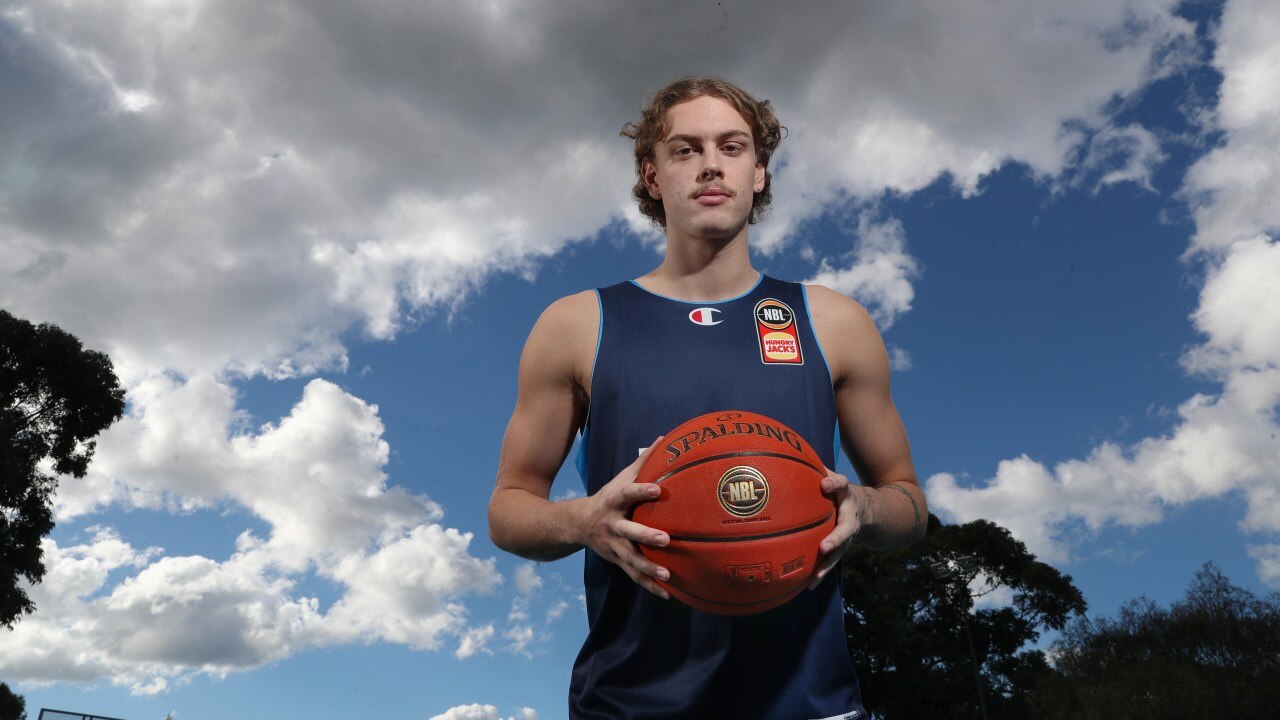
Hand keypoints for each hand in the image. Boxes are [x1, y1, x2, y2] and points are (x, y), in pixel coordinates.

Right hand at [577, 436, 671, 599]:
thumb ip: (642, 463)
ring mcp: (614, 546)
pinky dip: (650, 586)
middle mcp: (612, 525)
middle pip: (629, 532)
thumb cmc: (608, 498)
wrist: (576, 524)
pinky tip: (668, 594)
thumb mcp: (619, 479)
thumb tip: (665, 440)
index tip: (657, 489)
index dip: (641, 491)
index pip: (628, 494)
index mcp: (613, 502)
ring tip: (667, 575)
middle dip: (646, 536)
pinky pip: (634, 576)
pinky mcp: (617, 561)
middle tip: (665, 539)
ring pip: (631, 559)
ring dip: (649, 569)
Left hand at [808, 468, 868, 589]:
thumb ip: (816, 468)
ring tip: (815, 576)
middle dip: (836, 538)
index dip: (834, 483)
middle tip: (824, 546)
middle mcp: (850, 515)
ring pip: (841, 550)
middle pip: (846, 527)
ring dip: (828, 564)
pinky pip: (833, 561)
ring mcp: (849, 534)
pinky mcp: (843, 547)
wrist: (871, 509)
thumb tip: (789, 451)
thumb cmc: (840, 490)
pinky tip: (808, 585)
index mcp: (846, 494)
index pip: (842, 484)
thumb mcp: (834, 477)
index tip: (825, 483)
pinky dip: (821, 572)